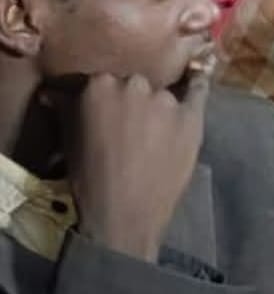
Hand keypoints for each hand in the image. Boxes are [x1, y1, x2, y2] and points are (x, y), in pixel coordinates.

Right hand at [62, 71, 210, 261]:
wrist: (124, 214)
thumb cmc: (90, 179)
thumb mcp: (69, 138)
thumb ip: (68, 107)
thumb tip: (54, 92)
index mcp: (98, 85)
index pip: (104, 81)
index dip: (107, 98)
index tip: (107, 112)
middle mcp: (134, 85)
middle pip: (135, 84)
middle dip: (132, 100)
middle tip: (130, 125)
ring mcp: (165, 100)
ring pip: (162, 93)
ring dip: (158, 107)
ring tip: (155, 133)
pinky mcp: (191, 115)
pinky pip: (198, 91)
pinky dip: (196, 86)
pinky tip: (198, 79)